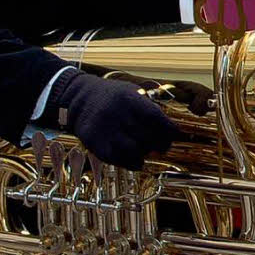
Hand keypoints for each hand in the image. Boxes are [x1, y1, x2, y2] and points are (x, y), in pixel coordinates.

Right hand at [48, 72, 177, 169]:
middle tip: (163, 146)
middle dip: (159, 144)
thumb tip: (169, 127)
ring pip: (132, 151)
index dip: (168, 129)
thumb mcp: (132, 92)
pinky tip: (135, 160)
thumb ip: (149, 107)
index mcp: (129, 99)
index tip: (175, 134)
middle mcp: (117, 114)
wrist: (79, 98)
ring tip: (147, 152)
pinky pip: (115, 159)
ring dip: (144, 155)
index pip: (155, 117)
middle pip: (146, 136)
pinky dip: (129, 163)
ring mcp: (104, 130)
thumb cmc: (113, 96)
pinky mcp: (94, 142)